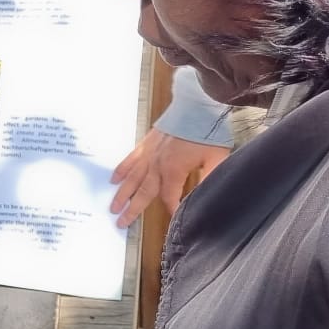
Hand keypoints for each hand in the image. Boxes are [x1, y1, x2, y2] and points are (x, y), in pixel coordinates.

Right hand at [109, 129, 228, 229]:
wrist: (196, 106)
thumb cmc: (207, 132)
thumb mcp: (216, 159)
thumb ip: (208, 180)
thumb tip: (204, 198)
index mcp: (173, 171)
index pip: (169, 197)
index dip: (171, 208)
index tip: (173, 218)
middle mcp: (156, 165)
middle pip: (143, 192)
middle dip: (132, 209)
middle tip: (120, 223)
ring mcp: (148, 154)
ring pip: (132, 178)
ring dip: (122, 193)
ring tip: (113, 206)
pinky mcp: (146, 144)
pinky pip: (130, 160)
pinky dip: (122, 170)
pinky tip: (115, 178)